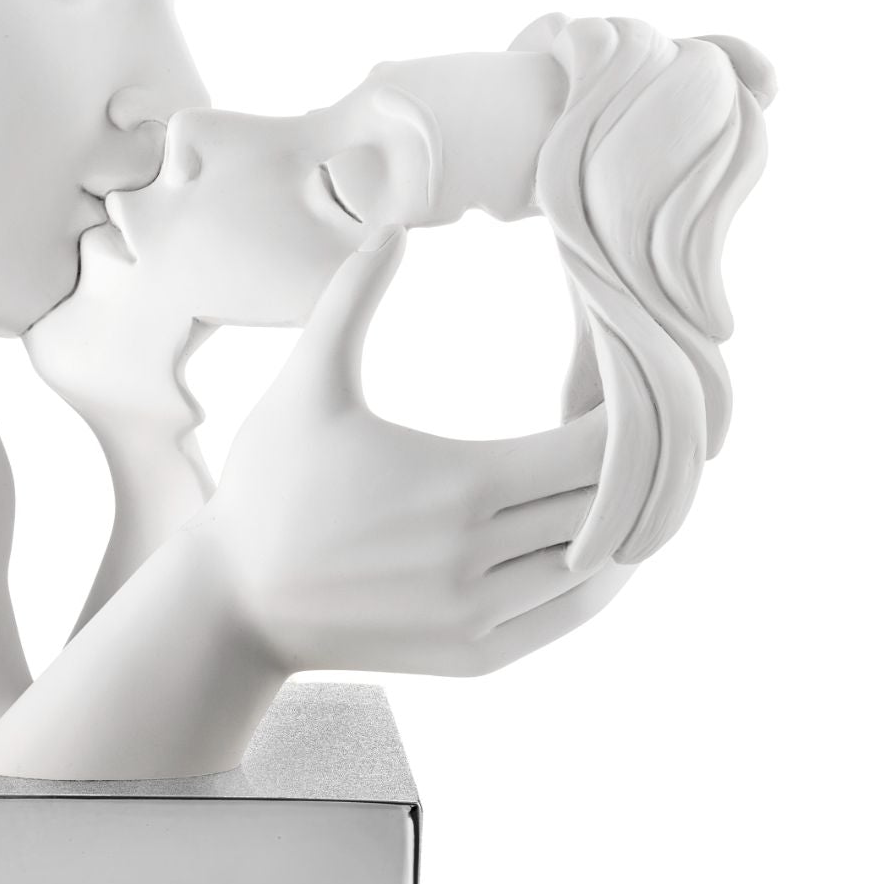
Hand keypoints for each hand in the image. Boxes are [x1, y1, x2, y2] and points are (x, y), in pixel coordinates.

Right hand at [207, 226, 632, 676]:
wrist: (233, 602)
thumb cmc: (267, 488)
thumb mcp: (302, 385)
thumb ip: (348, 300)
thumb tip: (388, 229)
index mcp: (460, 485)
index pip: (597, 452)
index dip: (631, 418)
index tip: (635, 385)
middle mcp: (482, 557)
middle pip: (613, 508)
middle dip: (643, 467)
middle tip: (651, 428)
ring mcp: (480, 614)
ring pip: (601, 568)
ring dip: (628, 523)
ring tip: (636, 481)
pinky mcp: (474, 654)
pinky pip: (568, 617)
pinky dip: (597, 578)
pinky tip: (593, 542)